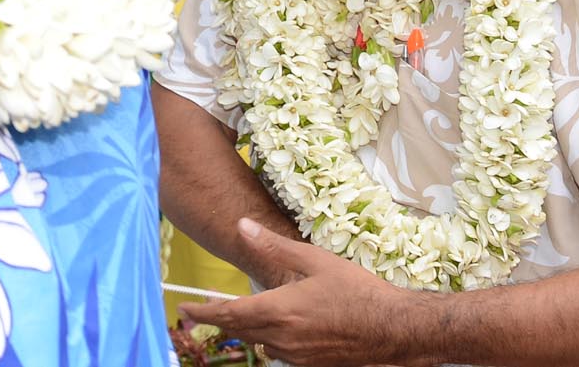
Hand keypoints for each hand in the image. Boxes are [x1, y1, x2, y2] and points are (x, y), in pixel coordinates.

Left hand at [179, 220, 425, 366]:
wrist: (394, 329)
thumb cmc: (358, 291)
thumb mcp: (315, 260)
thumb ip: (274, 245)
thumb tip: (241, 226)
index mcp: (280, 310)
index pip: (228, 314)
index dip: (203, 312)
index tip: (184, 309)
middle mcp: (283, 338)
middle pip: (238, 331)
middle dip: (217, 320)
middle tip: (197, 312)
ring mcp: (297, 355)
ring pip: (259, 343)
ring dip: (245, 330)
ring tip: (239, 314)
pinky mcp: (311, 364)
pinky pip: (279, 353)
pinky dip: (270, 339)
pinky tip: (277, 327)